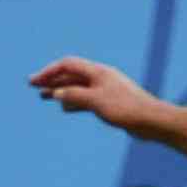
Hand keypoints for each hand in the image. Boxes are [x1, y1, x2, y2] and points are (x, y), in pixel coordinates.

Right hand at [30, 57, 167, 136]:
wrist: (152, 121)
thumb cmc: (127, 109)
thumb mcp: (96, 102)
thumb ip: (74, 96)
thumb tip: (55, 94)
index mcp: (98, 72)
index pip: (67, 65)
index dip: (49, 71)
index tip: (34, 81)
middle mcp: (101, 78)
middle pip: (71, 75)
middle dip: (51, 80)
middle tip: (33, 87)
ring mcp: (106, 90)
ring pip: (78, 88)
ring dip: (60, 91)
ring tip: (44, 97)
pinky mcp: (110, 103)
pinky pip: (86, 99)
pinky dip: (74, 102)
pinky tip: (65, 108)